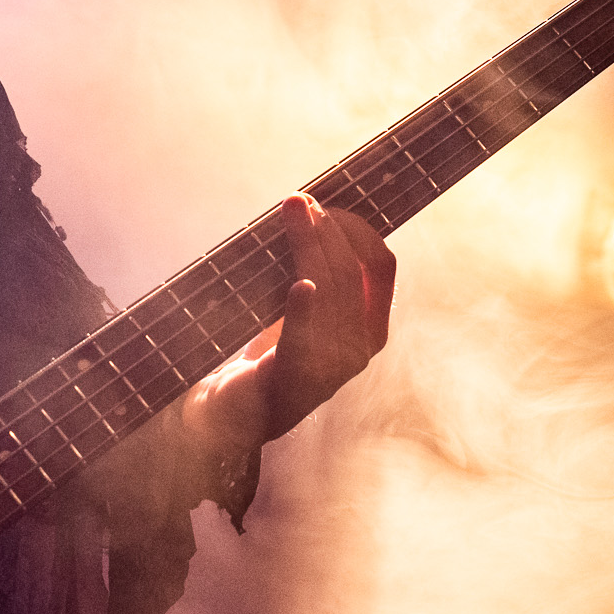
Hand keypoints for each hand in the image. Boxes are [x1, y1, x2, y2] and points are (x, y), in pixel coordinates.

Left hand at [181, 194, 395, 451]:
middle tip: (298, 201)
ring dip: (307, 245)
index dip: (357, 230)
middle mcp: (359, 348)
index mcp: (370, 328)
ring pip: (327, 292)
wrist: (233, 411)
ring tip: (290, 213)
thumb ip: (318, 271)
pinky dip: (305, 309)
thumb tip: (307, 207)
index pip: (380, 266)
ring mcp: (331, 366)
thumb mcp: (306, 310)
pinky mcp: (296, 377)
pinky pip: (305, 336)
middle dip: (325, 229)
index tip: (327, 205)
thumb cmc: (269, 351)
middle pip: (349, 272)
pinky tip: (301, 286)